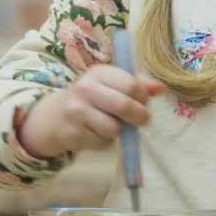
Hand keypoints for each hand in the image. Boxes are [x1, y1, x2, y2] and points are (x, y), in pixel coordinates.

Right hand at [20, 65, 164, 156]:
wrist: (55, 117)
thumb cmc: (92, 98)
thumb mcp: (112, 84)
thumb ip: (137, 84)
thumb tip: (160, 87)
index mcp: (99, 72)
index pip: (131, 85)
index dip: (143, 97)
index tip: (143, 102)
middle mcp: (85, 88)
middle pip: (124, 106)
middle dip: (139, 117)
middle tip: (141, 120)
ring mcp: (77, 111)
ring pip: (114, 128)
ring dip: (120, 131)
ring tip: (112, 125)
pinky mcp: (73, 133)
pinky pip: (103, 142)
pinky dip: (107, 142)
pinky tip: (97, 133)